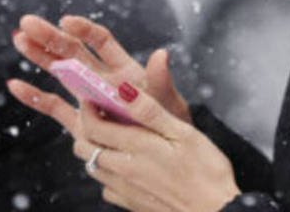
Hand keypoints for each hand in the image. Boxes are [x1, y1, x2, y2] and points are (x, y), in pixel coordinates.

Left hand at [7, 79, 238, 211]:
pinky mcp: (131, 203)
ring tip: (112, 137)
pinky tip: (125, 165)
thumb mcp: (183, 133)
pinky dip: (107, 173)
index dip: (86, 109)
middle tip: (99, 115)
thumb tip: (124, 89)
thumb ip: (150, 111)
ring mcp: (125, 189)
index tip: (90, 97)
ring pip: (92, 166)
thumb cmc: (206, 171)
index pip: (93, 126)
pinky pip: (106, 186)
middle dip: (85, 128)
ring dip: (94, 149)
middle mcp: (123, 169)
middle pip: (83, 147)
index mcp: (136, 147)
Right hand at [12, 14, 190, 123]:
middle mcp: (103, 79)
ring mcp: (89, 98)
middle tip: (27, 22)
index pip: (102, 42)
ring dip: (39, 56)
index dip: (84, 30)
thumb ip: (161, 80)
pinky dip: (35, 98)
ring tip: (18, 39)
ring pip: (59, 72)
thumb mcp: (169, 102)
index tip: (65, 21)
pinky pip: (55, 108)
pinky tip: (14, 85)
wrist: (164, 156)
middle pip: (73, 51)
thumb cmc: (169, 124)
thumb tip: (161, 54)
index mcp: (124, 70)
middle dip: (50, 36)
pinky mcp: (80, 121)